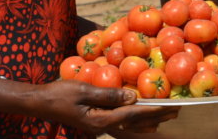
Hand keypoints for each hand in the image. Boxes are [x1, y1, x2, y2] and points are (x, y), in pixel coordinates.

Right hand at [33, 80, 178, 134]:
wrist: (40, 103)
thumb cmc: (60, 93)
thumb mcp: (84, 90)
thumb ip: (109, 94)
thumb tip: (133, 97)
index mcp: (101, 120)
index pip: (133, 115)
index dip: (153, 110)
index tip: (170, 105)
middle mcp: (102, 127)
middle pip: (135, 123)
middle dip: (156, 117)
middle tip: (177, 111)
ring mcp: (99, 126)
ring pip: (130, 127)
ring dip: (148, 121)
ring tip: (166, 118)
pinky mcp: (95, 122)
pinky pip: (120, 125)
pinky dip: (134, 123)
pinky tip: (141, 122)